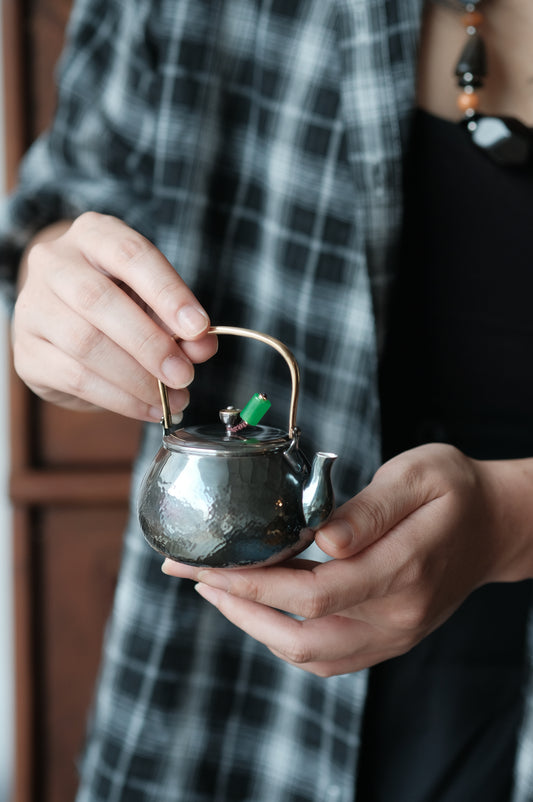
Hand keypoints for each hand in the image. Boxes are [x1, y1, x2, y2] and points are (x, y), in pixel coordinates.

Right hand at [12, 212, 217, 419]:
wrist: (65, 318)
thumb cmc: (120, 301)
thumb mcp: (156, 301)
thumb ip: (182, 321)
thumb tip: (203, 346)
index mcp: (93, 235)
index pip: (131, 256)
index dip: (167, 293)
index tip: (198, 328)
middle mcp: (53, 263)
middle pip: (99, 301)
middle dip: (149, 344)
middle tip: (184, 374)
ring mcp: (33, 308)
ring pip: (85, 344)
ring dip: (137, 379)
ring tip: (172, 398)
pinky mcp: (27, 354)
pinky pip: (75, 378)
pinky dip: (120, 399)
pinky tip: (148, 407)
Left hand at [162, 443, 532, 675]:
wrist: (495, 524)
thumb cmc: (455, 489)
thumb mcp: (419, 476)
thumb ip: (372, 509)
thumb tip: (323, 539)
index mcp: (403, 569)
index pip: (312, 593)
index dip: (251, 583)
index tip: (205, 564)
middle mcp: (396, 615)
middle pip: (301, 636)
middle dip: (236, 606)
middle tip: (190, 574)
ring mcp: (394, 634)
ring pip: (309, 655)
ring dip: (253, 626)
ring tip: (213, 589)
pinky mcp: (390, 638)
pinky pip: (327, 658)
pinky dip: (284, 640)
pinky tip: (259, 609)